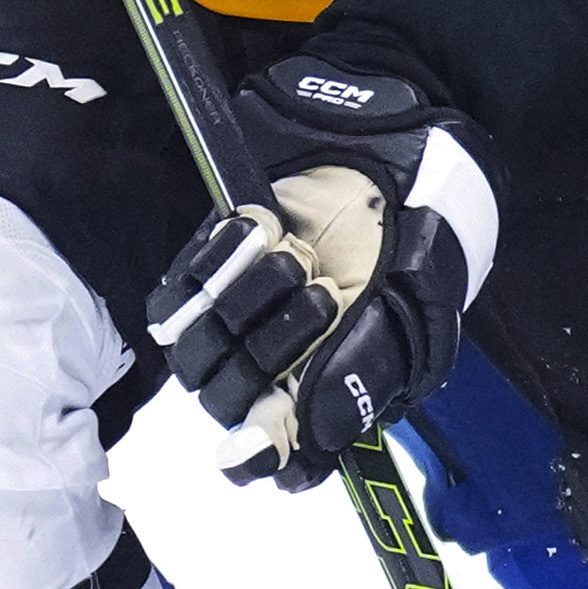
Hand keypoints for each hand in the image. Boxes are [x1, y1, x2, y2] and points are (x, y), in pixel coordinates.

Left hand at [148, 56, 501, 491]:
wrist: (386, 133)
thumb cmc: (411, 218)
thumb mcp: (413, 296)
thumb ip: (364, 374)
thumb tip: (302, 446)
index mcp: (330, 382)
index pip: (278, 452)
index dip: (261, 455)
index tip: (253, 446)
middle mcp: (274, 359)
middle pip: (231, 399)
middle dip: (273, 348)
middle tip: (322, 289)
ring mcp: (234, 314)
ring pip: (200, 352)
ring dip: (247, 300)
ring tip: (295, 251)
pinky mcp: (203, 265)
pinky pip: (173, 295)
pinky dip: (213, 263)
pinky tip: (259, 226)